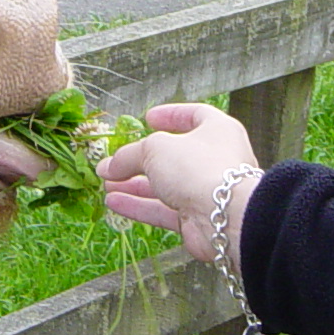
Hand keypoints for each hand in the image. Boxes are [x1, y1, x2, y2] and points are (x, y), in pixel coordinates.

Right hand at [98, 103, 260, 264]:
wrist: (226, 217)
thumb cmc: (198, 168)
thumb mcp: (155, 149)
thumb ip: (129, 155)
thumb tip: (108, 166)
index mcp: (217, 131)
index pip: (195, 115)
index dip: (171, 115)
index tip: (148, 118)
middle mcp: (215, 160)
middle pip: (174, 156)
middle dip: (141, 159)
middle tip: (116, 161)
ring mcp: (206, 191)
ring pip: (166, 186)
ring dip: (135, 185)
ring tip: (107, 183)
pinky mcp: (196, 219)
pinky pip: (163, 209)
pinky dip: (139, 206)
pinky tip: (114, 202)